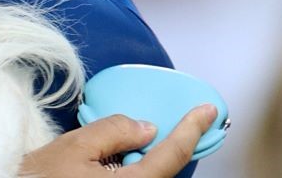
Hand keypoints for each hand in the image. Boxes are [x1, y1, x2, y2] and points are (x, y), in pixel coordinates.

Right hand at [19, 106, 215, 176]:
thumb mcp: (74, 147)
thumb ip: (113, 131)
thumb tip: (146, 128)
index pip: (170, 155)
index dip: (192, 129)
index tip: (207, 110)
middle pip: (165, 171)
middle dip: (174, 145)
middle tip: (187, 121)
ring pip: (151, 177)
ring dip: (154, 158)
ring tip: (149, 137)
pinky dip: (140, 166)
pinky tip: (127, 155)